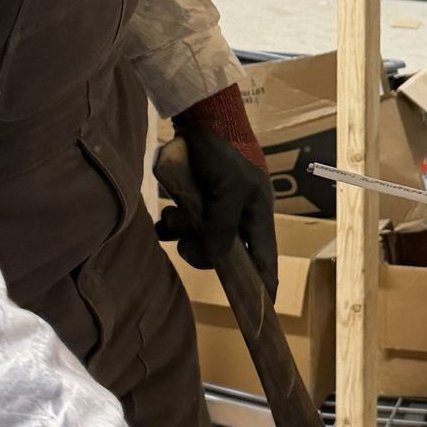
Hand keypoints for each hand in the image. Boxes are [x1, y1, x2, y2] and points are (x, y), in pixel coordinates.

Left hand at [156, 86, 277, 296]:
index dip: (263, 286)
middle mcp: (239, 214)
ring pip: (199, 237)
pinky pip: (182, 222)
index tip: (260, 312)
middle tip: (186, 243)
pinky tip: (161, 217)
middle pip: (224, 253)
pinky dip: (171, 223)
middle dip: (203, 252)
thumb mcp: (228, 191)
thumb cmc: (223, 152)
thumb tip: (213, 258)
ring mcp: (217, 205)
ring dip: (182, 233)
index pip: (265, 260)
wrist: (202, 114)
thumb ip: (221, 228)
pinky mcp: (197, 196)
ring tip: (170, 219)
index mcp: (257, 215)